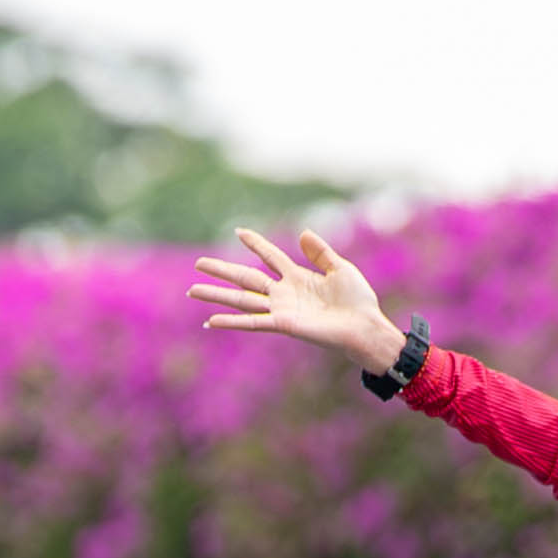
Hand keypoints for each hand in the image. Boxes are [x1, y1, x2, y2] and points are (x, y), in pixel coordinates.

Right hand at [191, 227, 407, 378]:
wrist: (365, 327)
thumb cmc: (358, 302)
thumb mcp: (340, 269)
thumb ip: (320, 253)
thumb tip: (303, 233)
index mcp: (297, 278)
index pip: (270, 256)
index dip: (255, 243)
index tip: (238, 231)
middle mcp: (284, 293)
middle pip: (246, 277)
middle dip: (222, 270)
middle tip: (198, 263)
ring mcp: (281, 310)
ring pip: (241, 299)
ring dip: (216, 295)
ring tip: (192, 289)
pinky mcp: (283, 325)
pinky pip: (252, 322)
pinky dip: (231, 322)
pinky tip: (210, 320)